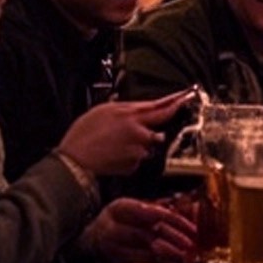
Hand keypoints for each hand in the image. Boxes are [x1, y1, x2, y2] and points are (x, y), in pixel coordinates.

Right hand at [60, 90, 196, 176]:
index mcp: (130, 114)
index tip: (187, 96)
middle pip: (161, 125)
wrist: (76, 161)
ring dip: (142, 142)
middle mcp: (139, 132)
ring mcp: (139, 151)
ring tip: (120, 142)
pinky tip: (116, 153)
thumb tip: (132, 108)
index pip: (160, 106)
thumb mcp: (102, 110)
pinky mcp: (134, 166)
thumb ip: (122, 108)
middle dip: (164, 120)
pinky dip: (132, 156)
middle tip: (163, 116)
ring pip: (149, 144)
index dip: (175, 101)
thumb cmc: (83, 134)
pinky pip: (138, 158)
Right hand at [81, 197, 196, 262]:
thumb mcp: (131, 208)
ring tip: (185, 256)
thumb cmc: (117, 220)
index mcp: (119, 207)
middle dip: (172, 240)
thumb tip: (182, 207)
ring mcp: (111, 246)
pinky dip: (157, 262)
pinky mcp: (114, 261)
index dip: (172, 219)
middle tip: (191, 245)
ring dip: (168, 254)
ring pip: (144, 251)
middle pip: (147, 233)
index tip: (190, 227)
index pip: (150, 212)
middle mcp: (112, 226)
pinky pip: (140, 262)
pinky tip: (171, 262)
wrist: (88, 238)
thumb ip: (153, 208)